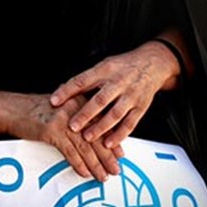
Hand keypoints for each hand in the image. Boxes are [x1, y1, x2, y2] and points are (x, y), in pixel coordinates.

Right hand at [0, 89, 120, 180]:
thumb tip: (95, 137)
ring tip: (103, 176)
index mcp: (80, 103)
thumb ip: (78, 119)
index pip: (102, 125)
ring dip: (96, 165)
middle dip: (108, 157)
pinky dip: (79, 164)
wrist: (14, 110)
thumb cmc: (36, 111)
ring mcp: (64, 121)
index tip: (121, 155)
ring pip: (85, 147)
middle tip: (116, 170)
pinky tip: (84, 173)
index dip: (113, 142)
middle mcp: (74, 110)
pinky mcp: (52, 131)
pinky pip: (70, 152)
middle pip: (96, 137)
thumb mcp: (62, 109)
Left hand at [49, 41, 180, 151]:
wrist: (152, 64)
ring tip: (87, 137)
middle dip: (85, 114)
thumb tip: (61, 93)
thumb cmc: (122, 67)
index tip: (54, 101)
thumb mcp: (103, 66)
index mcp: (105, 70)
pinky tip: (109, 143)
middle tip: (72, 126)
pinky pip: (130, 123)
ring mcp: (131, 96)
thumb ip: (85, 80)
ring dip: (101, 128)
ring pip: (115, 114)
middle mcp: (119, 83)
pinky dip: (119, 135)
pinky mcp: (141, 107)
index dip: (67, 91)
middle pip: (100, 100)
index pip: (82, 80)